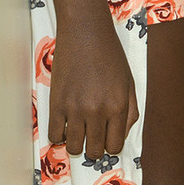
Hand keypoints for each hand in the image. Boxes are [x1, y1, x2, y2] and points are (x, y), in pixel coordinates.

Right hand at [46, 21, 138, 163]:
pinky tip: (63, 127)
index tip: (106, 140)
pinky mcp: (56, 103)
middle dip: (94, 149)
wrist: (85, 33)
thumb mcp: (129, 83)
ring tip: (77, 133)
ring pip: (73, 147)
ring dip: (76, 144)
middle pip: (94, 150)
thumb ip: (130, 111)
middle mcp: (97, 111)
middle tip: (91, 138)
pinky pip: (54, 134)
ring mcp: (75, 108)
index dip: (110, 146)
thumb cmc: (110, 56)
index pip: (115, 146)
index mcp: (118, 107)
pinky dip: (58, 136)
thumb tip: (121, 135)